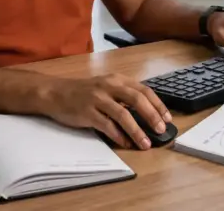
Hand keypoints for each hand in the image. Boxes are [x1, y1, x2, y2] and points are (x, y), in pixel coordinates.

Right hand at [40, 74, 170, 150]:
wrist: (55, 93)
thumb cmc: (83, 92)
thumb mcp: (106, 87)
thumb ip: (124, 96)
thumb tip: (147, 114)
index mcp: (117, 79)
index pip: (143, 90)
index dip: (158, 104)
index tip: (168, 118)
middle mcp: (109, 86)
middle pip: (137, 100)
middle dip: (152, 116)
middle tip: (161, 130)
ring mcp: (97, 99)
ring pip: (123, 114)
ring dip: (137, 130)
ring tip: (145, 143)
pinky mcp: (87, 112)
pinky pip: (106, 125)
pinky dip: (118, 135)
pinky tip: (125, 143)